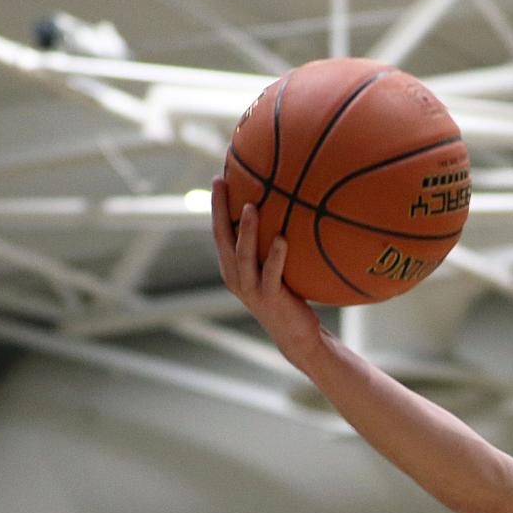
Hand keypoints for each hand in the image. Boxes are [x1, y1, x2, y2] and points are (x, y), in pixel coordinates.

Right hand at [210, 177, 324, 363]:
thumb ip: (270, 246)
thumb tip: (286, 211)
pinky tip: (283, 238)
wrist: (296, 335)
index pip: (220, 231)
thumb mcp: (273, 268)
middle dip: (221, 209)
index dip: (217, 206)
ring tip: (253, 206)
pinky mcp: (270, 298)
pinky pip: (272, 273)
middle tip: (222, 182)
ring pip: (244, 254)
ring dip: (248, 230)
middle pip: (223, 237)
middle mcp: (235, 276)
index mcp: (232, 267)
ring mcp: (251, 288)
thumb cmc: (287, 296)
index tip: (219, 178)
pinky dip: (277, 256)